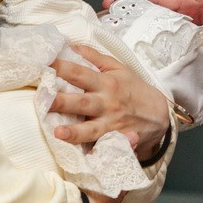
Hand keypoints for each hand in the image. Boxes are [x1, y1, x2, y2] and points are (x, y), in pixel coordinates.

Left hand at [49, 45, 170, 159]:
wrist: (159, 115)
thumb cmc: (134, 90)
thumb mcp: (119, 68)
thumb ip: (94, 57)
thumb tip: (70, 46)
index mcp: (106, 82)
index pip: (80, 73)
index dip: (62, 68)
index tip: (44, 65)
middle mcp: (107, 103)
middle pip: (81, 102)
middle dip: (61, 101)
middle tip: (43, 99)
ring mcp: (111, 125)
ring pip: (91, 129)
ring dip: (75, 131)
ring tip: (58, 132)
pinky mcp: (116, 142)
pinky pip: (104, 148)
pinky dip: (96, 152)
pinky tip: (84, 156)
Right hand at [104, 0, 202, 93]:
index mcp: (195, 10)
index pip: (163, 0)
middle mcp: (187, 27)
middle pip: (153, 19)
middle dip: (130, 16)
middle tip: (107, 16)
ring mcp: (186, 47)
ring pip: (156, 40)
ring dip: (135, 38)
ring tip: (113, 38)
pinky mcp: (187, 65)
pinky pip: (165, 60)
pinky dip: (150, 59)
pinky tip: (134, 62)